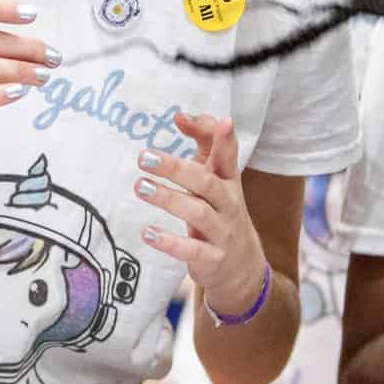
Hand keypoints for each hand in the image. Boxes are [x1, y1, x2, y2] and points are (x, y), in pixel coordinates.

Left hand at [139, 112, 266, 312]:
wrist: (243, 269)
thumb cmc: (220, 214)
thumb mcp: (216, 182)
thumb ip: (204, 147)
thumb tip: (180, 115)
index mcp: (229, 182)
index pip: (228, 154)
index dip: (218, 137)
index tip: (195, 119)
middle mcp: (230, 204)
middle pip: (207, 182)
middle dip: (176, 168)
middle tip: (144, 156)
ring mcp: (223, 232)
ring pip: (198, 212)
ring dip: (168, 198)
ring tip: (140, 186)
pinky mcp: (213, 259)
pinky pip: (192, 250)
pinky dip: (169, 242)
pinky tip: (147, 233)